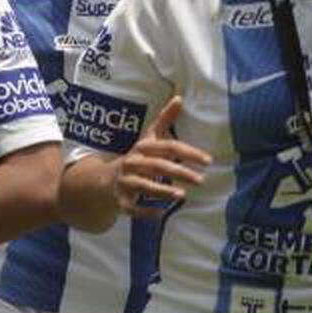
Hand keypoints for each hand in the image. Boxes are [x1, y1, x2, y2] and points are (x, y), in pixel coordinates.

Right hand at [112, 97, 207, 218]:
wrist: (103, 182)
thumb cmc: (135, 160)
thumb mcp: (148, 140)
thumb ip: (164, 120)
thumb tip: (179, 97)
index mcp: (142, 148)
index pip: (168, 147)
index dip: (188, 152)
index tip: (208, 160)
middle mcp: (132, 163)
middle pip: (157, 166)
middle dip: (179, 172)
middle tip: (201, 180)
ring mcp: (125, 182)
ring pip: (143, 185)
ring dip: (161, 190)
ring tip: (182, 195)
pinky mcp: (120, 201)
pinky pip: (132, 208)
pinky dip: (145, 211)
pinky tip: (161, 214)